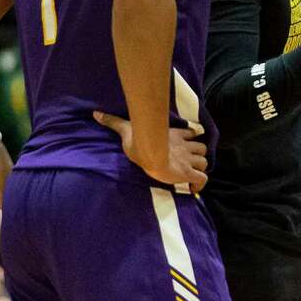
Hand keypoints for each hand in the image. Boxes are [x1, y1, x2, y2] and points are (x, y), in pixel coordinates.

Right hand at [93, 111, 207, 192]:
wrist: (149, 153)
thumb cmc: (139, 142)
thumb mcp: (126, 129)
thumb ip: (114, 122)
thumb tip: (96, 113)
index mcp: (175, 136)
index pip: (192, 134)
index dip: (192, 139)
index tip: (188, 142)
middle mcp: (185, 147)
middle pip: (202, 148)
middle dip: (198, 154)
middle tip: (190, 161)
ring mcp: (188, 160)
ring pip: (204, 162)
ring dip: (200, 167)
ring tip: (191, 173)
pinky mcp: (188, 173)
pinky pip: (202, 179)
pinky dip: (199, 183)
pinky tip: (193, 187)